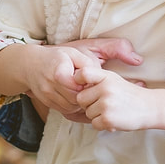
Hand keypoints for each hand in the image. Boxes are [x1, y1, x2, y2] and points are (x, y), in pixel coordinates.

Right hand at [23, 38, 142, 118]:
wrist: (29, 65)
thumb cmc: (58, 55)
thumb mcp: (81, 50)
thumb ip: (104, 55)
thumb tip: (134, 61)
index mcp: (60, 72)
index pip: (82, 87)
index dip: (94, 88)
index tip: (105, 86)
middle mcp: (51, 88)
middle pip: (78, 101)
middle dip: (93, 101)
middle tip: (109, 100)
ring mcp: (49, 98)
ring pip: (73, 110)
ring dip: (87, 108)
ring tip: (101, 104)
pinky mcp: (49, 105)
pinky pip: (68, 113)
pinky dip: (80, 112)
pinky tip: (91, 108)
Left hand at [74, 66, 153, 131]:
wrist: (150, 108)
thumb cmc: (129, 94)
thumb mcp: (114, 80)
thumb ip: (97, 80)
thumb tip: (74, 85)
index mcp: (106, 77)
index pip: (83, 74)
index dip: (78, 80)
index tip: (84, 86)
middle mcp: (105, 89)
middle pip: (81, 98)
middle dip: (89, 103)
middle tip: (104, 104)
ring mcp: (106, 104)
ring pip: (87, 112)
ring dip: (97, 115)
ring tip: (112, 111)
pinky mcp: (108, 119)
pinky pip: (94, 124)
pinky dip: (102, 124)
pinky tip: (114, 119)